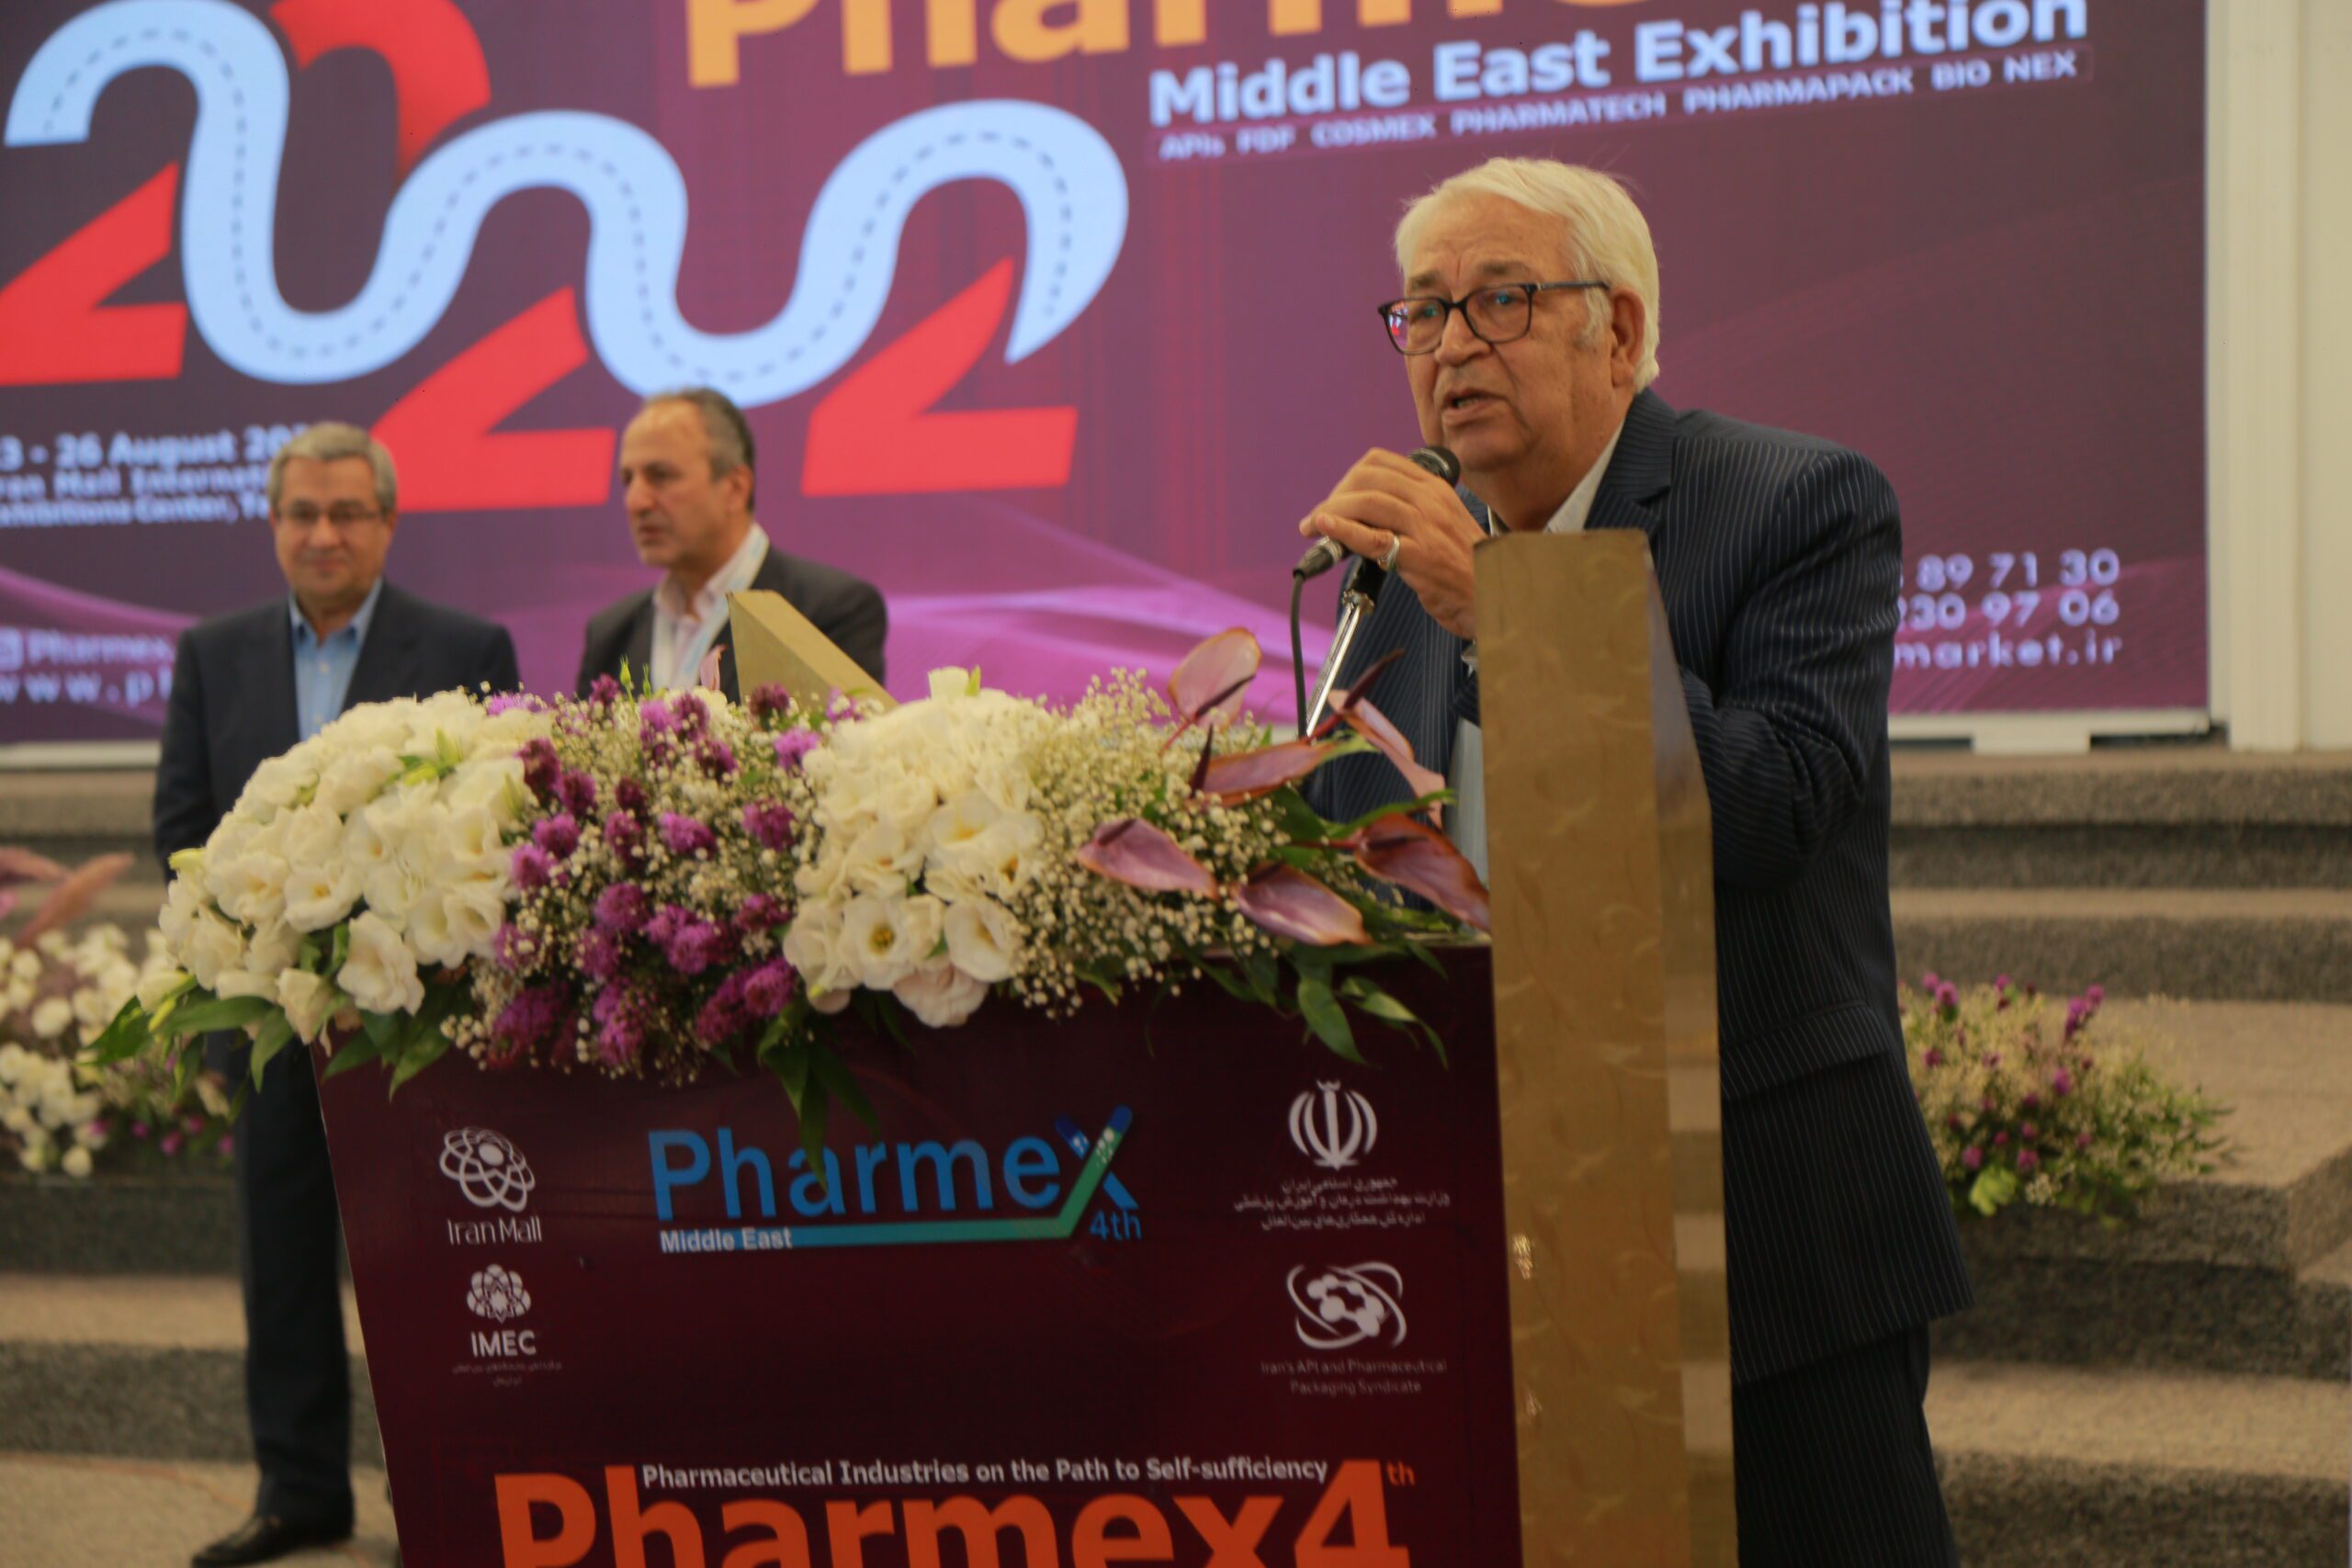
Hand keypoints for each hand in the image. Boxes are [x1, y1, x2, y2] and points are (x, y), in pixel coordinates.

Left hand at [1297, 449, 1485, 639]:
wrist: (1492, 593)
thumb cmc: (1464, 564)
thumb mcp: (1442, 522)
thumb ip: (1411, 510)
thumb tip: (1364, 511)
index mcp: (1435, 487)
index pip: (1381, 462)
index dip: (1349, 476)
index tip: (1336, 496)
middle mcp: (1430, 500)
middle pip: (1367, 478)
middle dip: (1335, 494)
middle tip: (1318, 515)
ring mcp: (1425, 526)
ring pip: (1366, 502)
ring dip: (1331, 511)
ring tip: (1313, 526)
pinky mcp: (1418, 556)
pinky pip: (1372, 537)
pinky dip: (1342, 529)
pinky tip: (1324, 526)